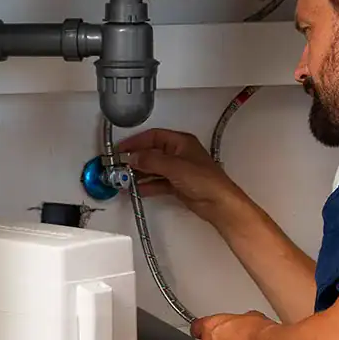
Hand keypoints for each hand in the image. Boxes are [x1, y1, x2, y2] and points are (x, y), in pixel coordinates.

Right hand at [117, 128, 247, 226]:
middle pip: (151, 152)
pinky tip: (137, 188)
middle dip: (135, 159)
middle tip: (120, 165)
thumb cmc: (207, 181)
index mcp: (181, 142)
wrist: (219, 203)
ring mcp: (178, 170)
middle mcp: (179, 154)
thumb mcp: (175, 167)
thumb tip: (134, 157)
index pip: (153, 136)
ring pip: (153, 168)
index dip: (136, 141)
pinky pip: (157, 182)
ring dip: (139, 173)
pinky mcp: (177, 185)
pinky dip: (147, 185)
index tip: (122, 149)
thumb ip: (151, 161)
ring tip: (125, 178)